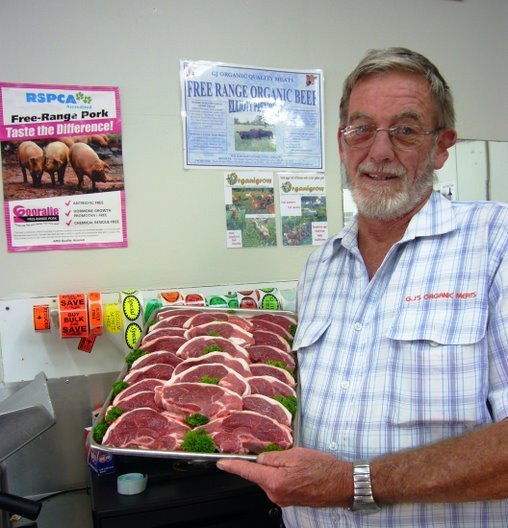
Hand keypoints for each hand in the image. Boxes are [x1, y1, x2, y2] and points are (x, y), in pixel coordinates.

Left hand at [217, 447, 352, 507]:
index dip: (232, 466)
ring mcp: (283, 500)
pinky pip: (279, 484)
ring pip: (270, 479)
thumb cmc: (322, 468)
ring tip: (298, 464)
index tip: (221, 463)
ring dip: (277, 469)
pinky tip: (299, 471)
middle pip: (260, 475)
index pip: (248, 472)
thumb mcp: (295, 455)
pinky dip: (284, 475)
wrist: (342, 484)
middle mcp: (276, 495)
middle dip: (266, 462)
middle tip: (287, 456)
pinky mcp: (290, 501)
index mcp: (274, 481)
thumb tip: (260, 459)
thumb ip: (273, 457)